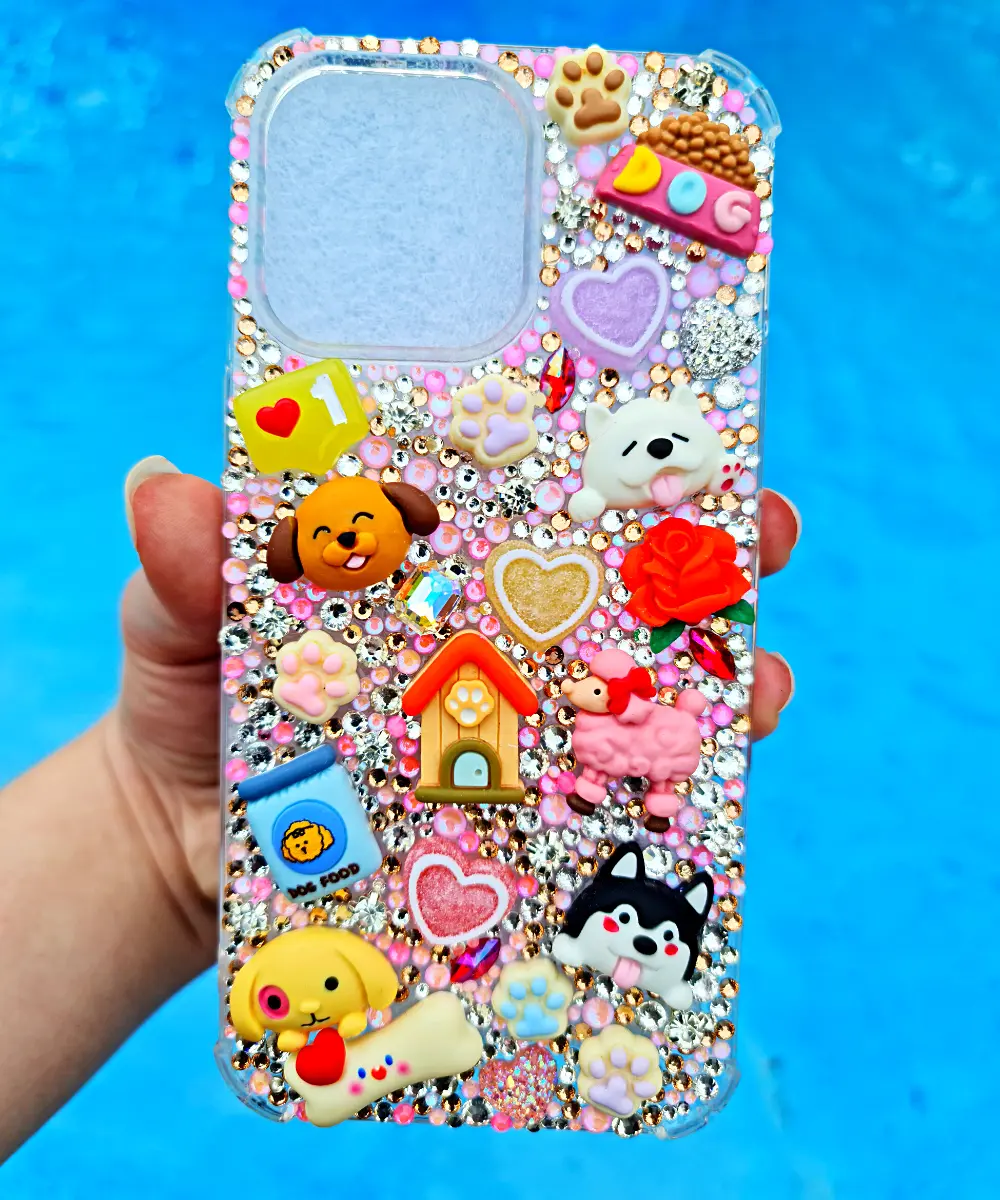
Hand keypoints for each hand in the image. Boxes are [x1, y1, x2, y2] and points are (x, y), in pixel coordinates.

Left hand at [120, 458, 797, 940]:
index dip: (619, 453)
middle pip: (630, 589)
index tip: (689, 418)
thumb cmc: (193, 701)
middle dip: (712, 558)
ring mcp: (521, 734)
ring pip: (648, 700)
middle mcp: (500, 639)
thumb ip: (180, 565)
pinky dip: (664, 803)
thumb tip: (155, 483)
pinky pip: (611, 812)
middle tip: (758, 535)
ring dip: (719, 687)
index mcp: (437, 563)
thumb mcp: (178, 619)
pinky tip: (694, 804)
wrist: (189, 841)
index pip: (544, 492)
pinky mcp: (521, 826)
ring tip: (750, 688)